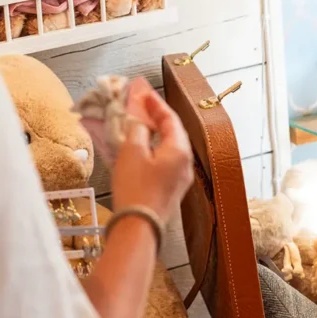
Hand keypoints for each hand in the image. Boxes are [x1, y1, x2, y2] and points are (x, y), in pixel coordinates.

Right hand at [111, 77, 192, 225]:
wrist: (138, 226)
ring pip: (168, 147)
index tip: (144, 92)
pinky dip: (153, 149)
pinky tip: (140, 148)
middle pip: (173, 132)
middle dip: (156, 117)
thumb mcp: (131, 152)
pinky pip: (164, 161)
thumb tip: (140, 124)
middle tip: (142, 105)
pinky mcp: (170, 189)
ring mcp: (179, 178)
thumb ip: (136, 131)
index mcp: (179, 150)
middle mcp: (185, 163)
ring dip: (154, 134)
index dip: (155, 104)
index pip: (170, 119)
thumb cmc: (135, 188)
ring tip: (138, 124)